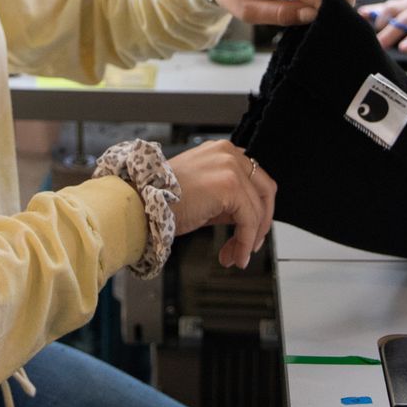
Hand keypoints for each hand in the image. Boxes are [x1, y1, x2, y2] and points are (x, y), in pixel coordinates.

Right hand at [167, 139, 276, 268]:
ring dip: (250, 239)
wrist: (141, 203)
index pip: (254, 178)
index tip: (250, 229)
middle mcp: (229, 153)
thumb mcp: (203, 192)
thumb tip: (246, 219)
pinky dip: (245, 242)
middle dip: (261, 223)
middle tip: (250, 245)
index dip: (257, 207)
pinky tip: (235, 255)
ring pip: (257, 209)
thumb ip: (228, 199)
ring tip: (236, 255)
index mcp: (222, 151)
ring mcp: (231, 167)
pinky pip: (249, 220)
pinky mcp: (230, 186)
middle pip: (265, 190)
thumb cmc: (161, 199)